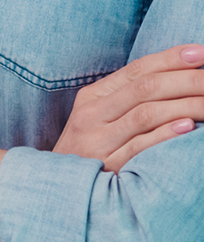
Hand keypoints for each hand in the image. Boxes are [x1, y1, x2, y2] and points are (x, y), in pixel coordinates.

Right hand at [54, 44, 203, 171]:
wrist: (53, 190)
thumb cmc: (88, 152)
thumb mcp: (97, 119)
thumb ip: (126, 101)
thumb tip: (171, 81)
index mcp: (93, 96)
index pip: (137, 70)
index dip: (169, 58)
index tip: (200, 52)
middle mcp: (93, 113)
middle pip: (145, 88)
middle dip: (186, 79)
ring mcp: (98, 140)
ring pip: (146, 113)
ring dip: (185, 104)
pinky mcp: (106, 166)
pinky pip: (139, 147)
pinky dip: (164, 135)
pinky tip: (188, 126)